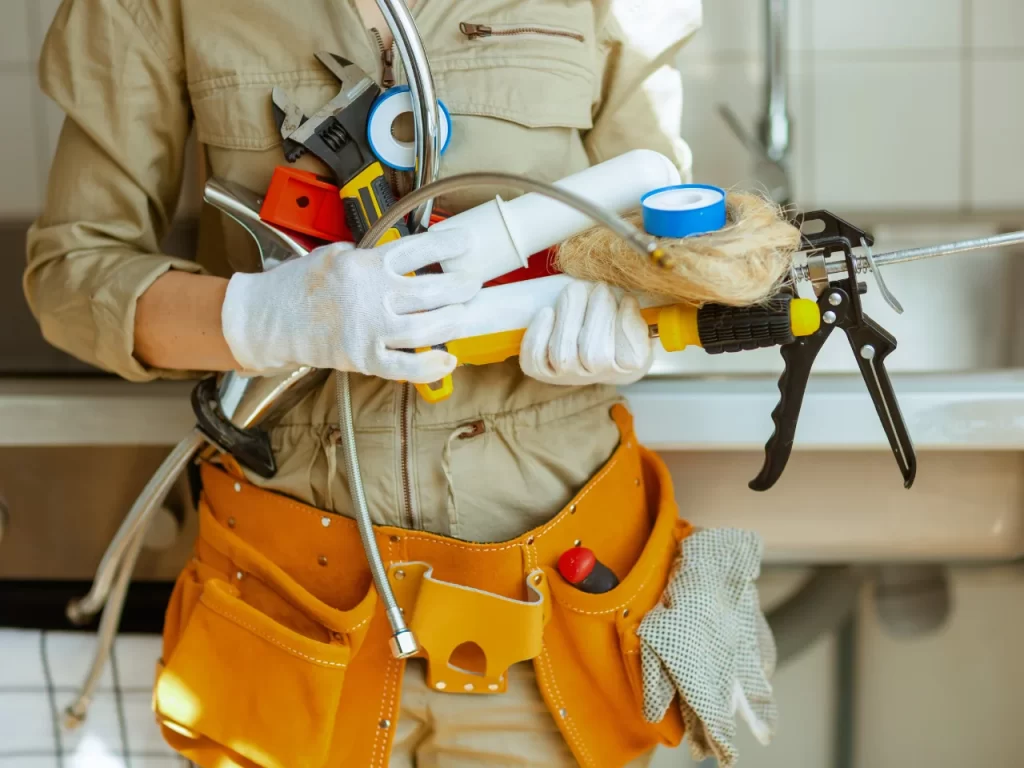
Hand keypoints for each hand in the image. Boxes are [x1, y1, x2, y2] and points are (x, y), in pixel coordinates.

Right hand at [220, 229, 479, 381]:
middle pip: (431, 292)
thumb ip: (369, 255)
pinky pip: (405, 367)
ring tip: (465, 314)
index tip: (467, 243)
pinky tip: (448, 360)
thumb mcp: (333, 255)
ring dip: (452, 322)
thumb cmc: (299, 286)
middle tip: (473, 284)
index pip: (416, 250)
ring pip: (426, 329)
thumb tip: (404, 256)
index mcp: (364, 265)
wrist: (268, 320)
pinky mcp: (363, 359)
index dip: (448, 245)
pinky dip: (430, 367)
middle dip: (461, 287)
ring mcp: (368, 330)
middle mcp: (370, 296)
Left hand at [520, 281, 652, 385]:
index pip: (630, 358)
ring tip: (575, 291)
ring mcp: (567, 375)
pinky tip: (547, 313)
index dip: (626, 324)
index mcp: (628, 367)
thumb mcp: (637, 317)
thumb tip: (626, 303)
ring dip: (568, 315)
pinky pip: (535, 357)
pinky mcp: (542, 370)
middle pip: (593, 354)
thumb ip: (636, 315)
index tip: (626, 299)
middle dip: (597, 312)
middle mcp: (596, 375)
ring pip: (563, 354)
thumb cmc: (614, 321)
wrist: (588, 341)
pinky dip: (539, 333)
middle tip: (599, 288)